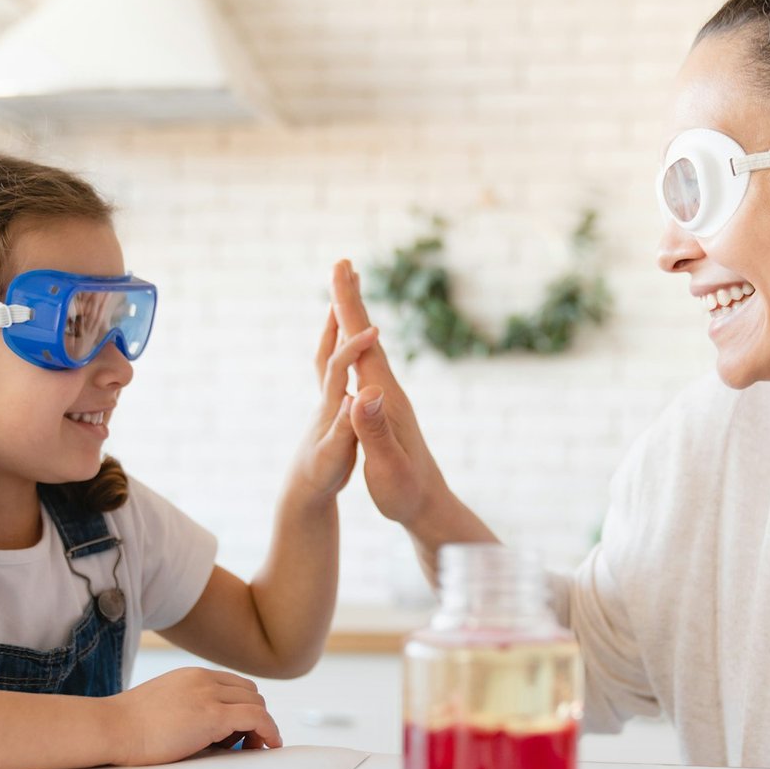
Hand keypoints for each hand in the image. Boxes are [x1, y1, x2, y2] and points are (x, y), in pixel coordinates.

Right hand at [106, 667, 281, 765]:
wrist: (110, 728)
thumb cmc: (126, 726)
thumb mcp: (161, 706)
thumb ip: (185, 708)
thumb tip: (202, 730)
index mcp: (191, 676)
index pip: (234, 685)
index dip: (243, 707)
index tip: (241, 731)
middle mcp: (204, 680)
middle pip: (250, 693)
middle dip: (254, 717)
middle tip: (247, 743)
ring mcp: (209, 696)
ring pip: (257, 705)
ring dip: (261, 726)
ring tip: (251, 749)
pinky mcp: (212, 716)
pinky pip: (257, 719)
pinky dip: (269, 731)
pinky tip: (270, 746)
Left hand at [289, 308, 377, 499]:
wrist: (303, 493)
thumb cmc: (320, 476)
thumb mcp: (336, 456)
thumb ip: (346, 428)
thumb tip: (353, 398)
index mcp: (331, 406)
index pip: (339, 366)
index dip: (354, 347)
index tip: (372, 328)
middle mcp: (327, 397)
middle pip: (327, 347)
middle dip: (337, 315)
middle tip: (344, 281)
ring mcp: (328, 401)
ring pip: (330, 355)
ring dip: (337, 328)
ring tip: (342, 305)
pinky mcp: (333, 409)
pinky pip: (338, 370)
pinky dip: (344, 351)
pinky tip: (350, 349)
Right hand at [328, 259, 453, 527]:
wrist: (429, 505)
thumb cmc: (405, 491)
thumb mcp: (385, 465)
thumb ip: (373, 430)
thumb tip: (365, 392)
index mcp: (383, 397)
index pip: (362, 343)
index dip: (349, 307)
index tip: (341, 272)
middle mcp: (387, 390)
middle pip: (366, 334)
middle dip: (351, 299)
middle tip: (342, 263)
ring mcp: (388, 397)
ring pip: (368, 346)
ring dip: (355, 317)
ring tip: (346, 293)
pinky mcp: (386, 408)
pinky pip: (367, 364)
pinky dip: (358, 343)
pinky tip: (356, 343)